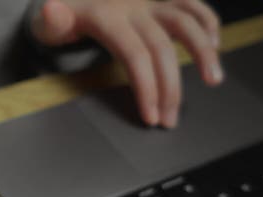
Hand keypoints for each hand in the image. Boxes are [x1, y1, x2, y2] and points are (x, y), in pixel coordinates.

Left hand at [31, 0, 222, 127]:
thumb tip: (52, 10)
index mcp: (107, 16)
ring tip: (214, 80)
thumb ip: (51, 21)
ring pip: (185, 20)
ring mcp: (149, 2)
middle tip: (170, 120)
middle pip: (161, 48)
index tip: (151, 117)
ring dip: (203, 50)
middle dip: (169, 88)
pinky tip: (216, 44)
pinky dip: (207, 21)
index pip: (134, 55)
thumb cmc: (58, 18)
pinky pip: (190, 4)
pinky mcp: (160, 1)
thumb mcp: (47, 23)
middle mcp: (133, 6)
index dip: (146, 87)